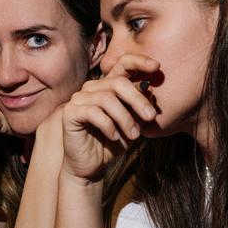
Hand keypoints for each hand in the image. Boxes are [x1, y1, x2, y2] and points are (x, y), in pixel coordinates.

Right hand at [61, 54, 158, 181]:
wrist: (93, 166)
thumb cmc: (113, 143)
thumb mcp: (133, 123)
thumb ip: (139, 107)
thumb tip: (150, 90)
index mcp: (108, 86)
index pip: (122, 64)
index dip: (139, 61)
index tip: (157, 66)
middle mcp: (92, 88)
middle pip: (118, 82)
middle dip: (138, 100)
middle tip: (150, 117)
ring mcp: (79, 99)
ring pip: (107, 98)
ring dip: (125, 118)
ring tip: (134, 135)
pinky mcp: (70, 112)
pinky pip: (94, 112)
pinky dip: (109, 126)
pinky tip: (115, 137)